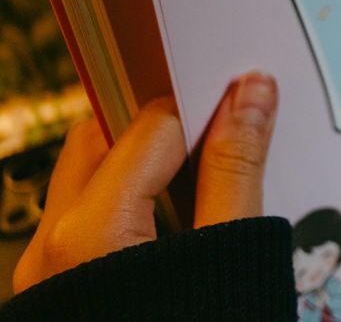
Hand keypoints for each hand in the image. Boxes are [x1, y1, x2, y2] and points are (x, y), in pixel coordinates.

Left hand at [13, 73, 277, 293]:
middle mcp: (52, 243)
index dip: (204, 103)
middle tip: (216, 130)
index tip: (243, 97)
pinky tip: (171, 229)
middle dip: (156, 124)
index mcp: (93, 227)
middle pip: (100, 137)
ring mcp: (41, 271)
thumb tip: (252, 95)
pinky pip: (79, 223)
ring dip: (137, 165)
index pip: (153, 123)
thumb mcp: (228, 252)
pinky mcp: (47, 293)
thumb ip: (237, 168)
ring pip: (84, 179)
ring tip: (201, 183)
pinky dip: (122, 206)